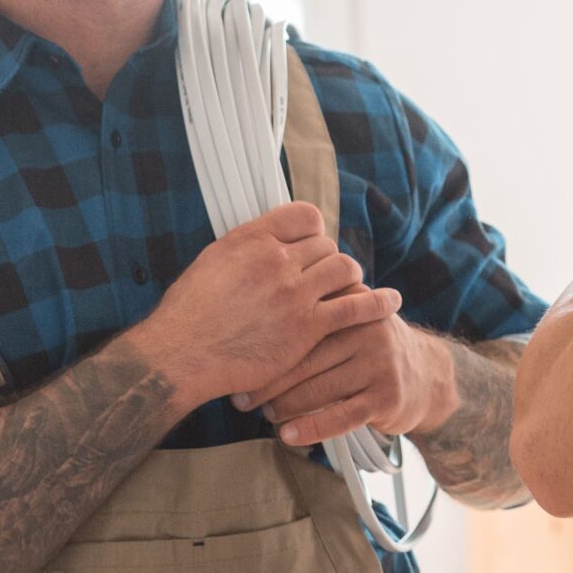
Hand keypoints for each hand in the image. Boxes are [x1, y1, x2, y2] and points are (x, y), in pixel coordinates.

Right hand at [136, 202, 399, 406]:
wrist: (180, 356)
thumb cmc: (187, 316)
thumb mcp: (211, 264)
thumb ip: (244, 249)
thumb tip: (265, 244)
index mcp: (251, 238)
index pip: (304, 216)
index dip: (313, 231)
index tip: (311, 244)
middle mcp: (276, 259)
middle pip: (326, 245)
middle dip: (328, 260)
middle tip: (326, 277)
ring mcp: (295, 292)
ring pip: (344, 269)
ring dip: (350, 278)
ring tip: (350, 287)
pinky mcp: (308, 326)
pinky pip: (355, 307)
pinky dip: (378, 303)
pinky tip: (392, 303)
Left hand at [237, 316, 453, 448]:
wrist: (428, 375)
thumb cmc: (371, 349)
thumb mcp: (353, 318)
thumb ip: (317, 312)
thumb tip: (249, 328)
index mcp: (353, 306)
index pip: (301, 325)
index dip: (266, 347)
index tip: (239, 364)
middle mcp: (368, 330)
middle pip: (305, 359)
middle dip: (268, 383)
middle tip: (242, 399)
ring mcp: (380, 364)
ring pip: (319, 390)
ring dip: (285, 407)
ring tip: (265, 415)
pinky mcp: (387, 398)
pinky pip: (341, 416)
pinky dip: (312, 428)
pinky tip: (289, 435)